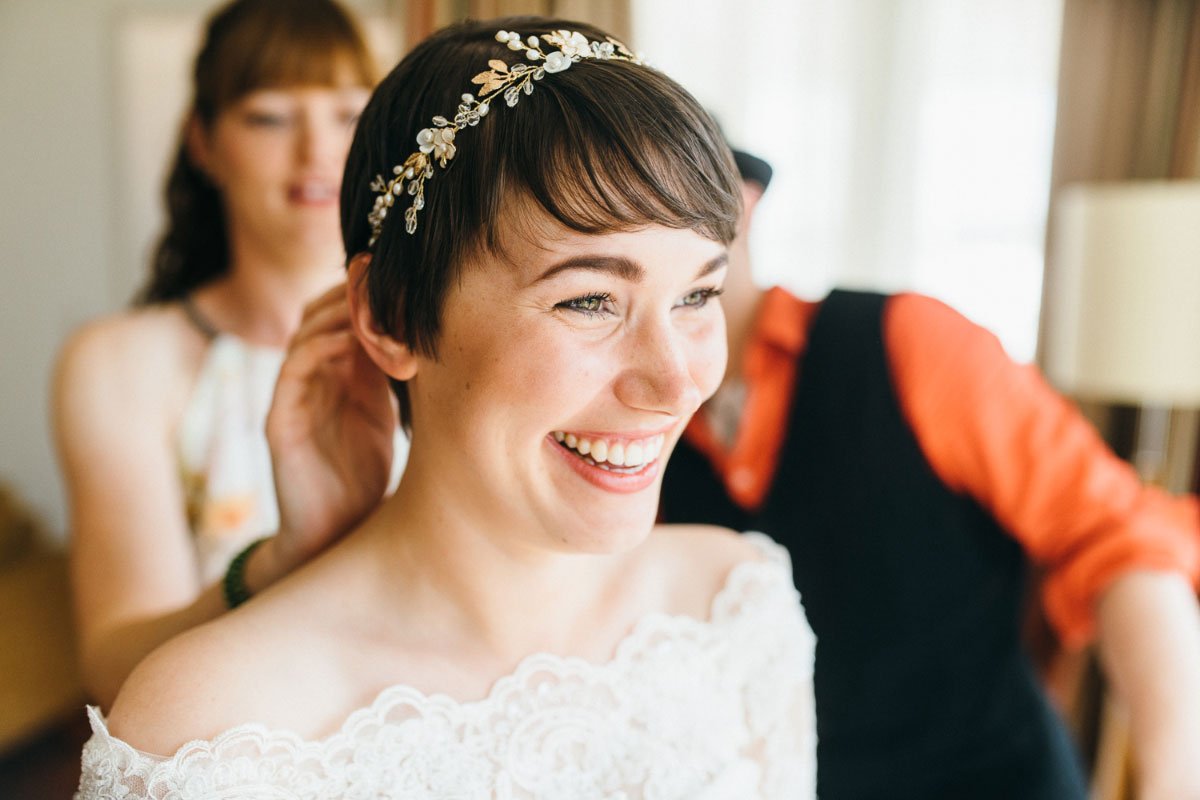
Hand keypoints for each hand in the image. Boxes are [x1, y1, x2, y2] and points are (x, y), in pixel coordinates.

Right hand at [265, 283, 396, 572]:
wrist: (334, 535)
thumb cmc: (363, 478)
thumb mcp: (384, 416)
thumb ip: (391, 377)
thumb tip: (426, 335)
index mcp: (336, 376)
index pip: (342, 317)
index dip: (366, 295)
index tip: (400, 278)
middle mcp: (310, 380)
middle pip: (319, 315)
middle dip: (350, 294)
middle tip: (380, 276)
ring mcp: (291, 399)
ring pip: (303, 336)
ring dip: (335, 314)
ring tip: (368, 300)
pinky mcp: (278, 424)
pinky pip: (290, 373)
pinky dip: (317, 349)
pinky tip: (347, 341)